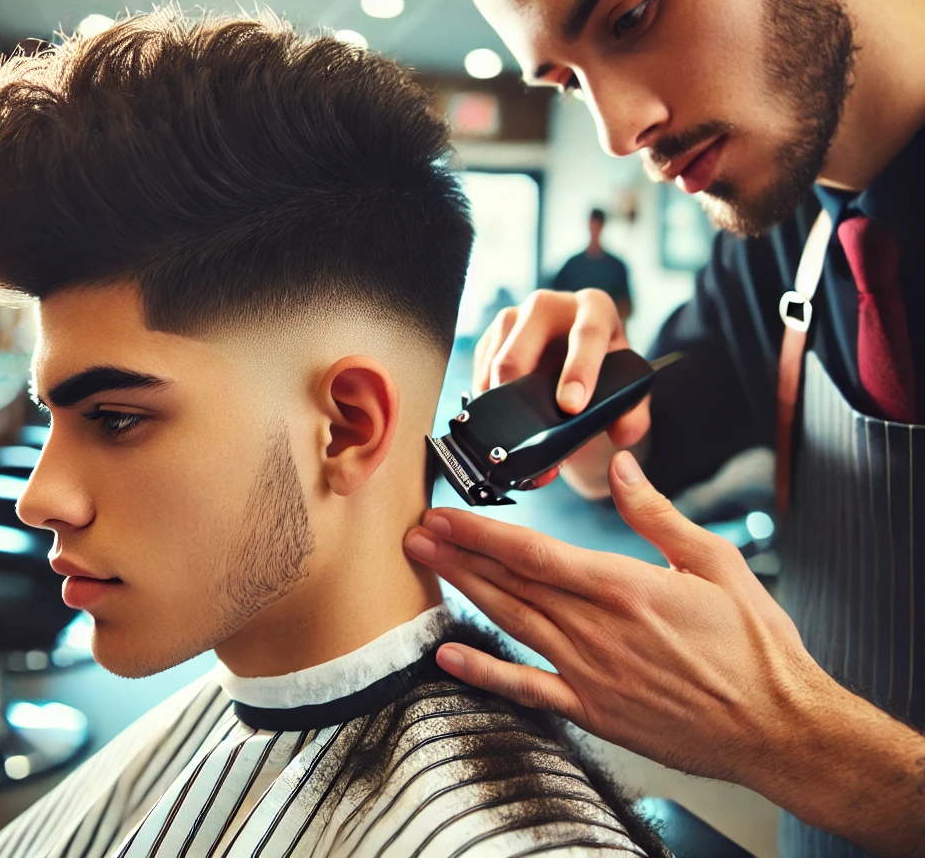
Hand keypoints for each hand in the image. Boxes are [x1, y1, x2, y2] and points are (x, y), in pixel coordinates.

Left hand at [408, 451, 831, 792]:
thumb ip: (657, 514)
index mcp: (624, 587)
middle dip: (458, 555)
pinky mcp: (594, 710)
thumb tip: (620, 467)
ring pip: (511, 624)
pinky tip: (449, 658)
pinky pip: (528, 690)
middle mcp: (597, 629)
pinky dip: (485, 674)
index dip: (481, 532)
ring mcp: (590, 674)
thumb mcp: (715, 561)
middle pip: (511, 584)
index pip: (534, 552)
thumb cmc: (753, 645)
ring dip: (464, 593)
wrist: (780, 728)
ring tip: (427, 568)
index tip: (445, 514)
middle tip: (416, 533)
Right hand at [473, 289, 649, 497]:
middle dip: (521, 384)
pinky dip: (487, 397)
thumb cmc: (602, 371)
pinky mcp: (491, 335)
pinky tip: (502, 415)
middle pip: (526, 339)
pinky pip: (480, 368)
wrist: (573, 363)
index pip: (587, 333)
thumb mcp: (625, 390)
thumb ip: (633, 414)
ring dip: (500, 397)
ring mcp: (515, 316)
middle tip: (524, 425)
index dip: (579, 370)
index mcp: (594, 308)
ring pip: (496, 355)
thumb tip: (623, 433)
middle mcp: (551, 304)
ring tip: (514, 429)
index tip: (571, 406)